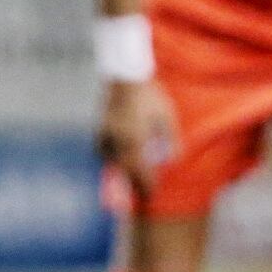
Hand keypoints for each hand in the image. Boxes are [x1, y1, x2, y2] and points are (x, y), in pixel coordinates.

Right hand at [98, 79, 176, 197]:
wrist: (127, 77)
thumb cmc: (151, 96)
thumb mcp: (167, 117)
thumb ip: (170, 140)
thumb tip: (172, 160)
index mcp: (136, 138)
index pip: (140, 170)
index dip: (145, 184)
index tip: (150, 194)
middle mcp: (119, 140)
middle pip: (125, 170)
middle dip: (133, 184)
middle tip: (141, 194)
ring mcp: (107, 134)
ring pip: (112, 160)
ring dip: (121, 171)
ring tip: (129, 178)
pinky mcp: (100, 128)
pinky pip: (103, 149)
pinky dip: (110, 157)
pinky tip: (116, 158)